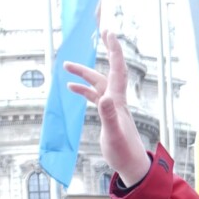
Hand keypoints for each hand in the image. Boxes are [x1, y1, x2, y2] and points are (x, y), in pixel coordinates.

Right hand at [63, 30, 150, 188]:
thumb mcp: (114, 135)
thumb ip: (108, 116)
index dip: (114, 50)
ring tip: (66, 66)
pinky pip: (94, 97)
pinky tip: (71, 89)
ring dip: (83, 74)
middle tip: (99, 33)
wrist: (133, 165)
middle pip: (106, 72)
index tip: (108, 33)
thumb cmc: (124, 152)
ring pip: (97, 84)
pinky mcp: (108, 115)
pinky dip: (83, 91)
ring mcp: (112, 107)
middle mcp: (116, 100)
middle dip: (103, 52)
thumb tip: (103, 98)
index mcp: (118, 101)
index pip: (117, 69)